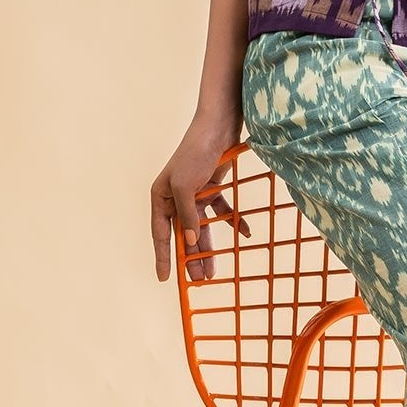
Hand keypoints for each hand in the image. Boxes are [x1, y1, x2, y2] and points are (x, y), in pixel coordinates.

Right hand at [150, 110, 242, 283]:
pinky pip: (221, 211)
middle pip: (183, 234)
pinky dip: (232, 221)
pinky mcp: (212, 187)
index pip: (161, 234)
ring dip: (209, 247)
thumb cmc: (195, 153)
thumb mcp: (187, 186)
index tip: (164, 278)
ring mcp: (194, 193)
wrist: (218, 126)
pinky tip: (245, 232)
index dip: (163, 256)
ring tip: (214, 269)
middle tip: (200, 280)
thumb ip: (188, 216)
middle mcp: (175, 197)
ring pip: (201, 227)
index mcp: (161, 197)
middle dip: (191, 257)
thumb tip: (192, 242)